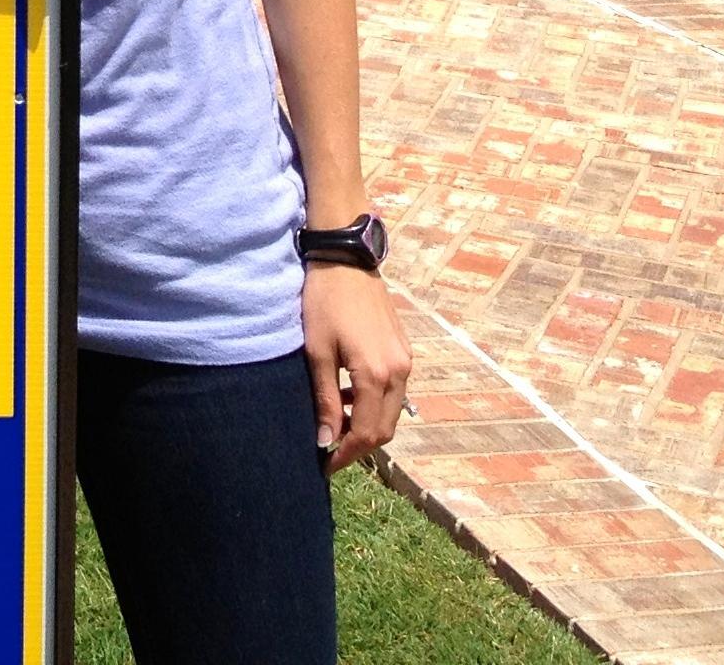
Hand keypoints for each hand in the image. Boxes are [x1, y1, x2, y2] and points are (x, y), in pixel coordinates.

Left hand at [304, 264, 411, 470]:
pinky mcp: (403, 350)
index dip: (346, 454)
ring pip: (392, 412)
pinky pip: (394, 391)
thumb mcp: (317, 352)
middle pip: (385, 429)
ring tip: (336, 423)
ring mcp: (405, 361)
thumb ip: (325, 399)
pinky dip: (374, 404)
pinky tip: (349, 396)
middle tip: (330, 449)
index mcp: (377, 375)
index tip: (325, 465)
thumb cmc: (324, 302)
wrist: (346, 259)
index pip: (367, 433)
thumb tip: (326, 440)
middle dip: (358, 445)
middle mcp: (400, 372)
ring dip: (367, 425)